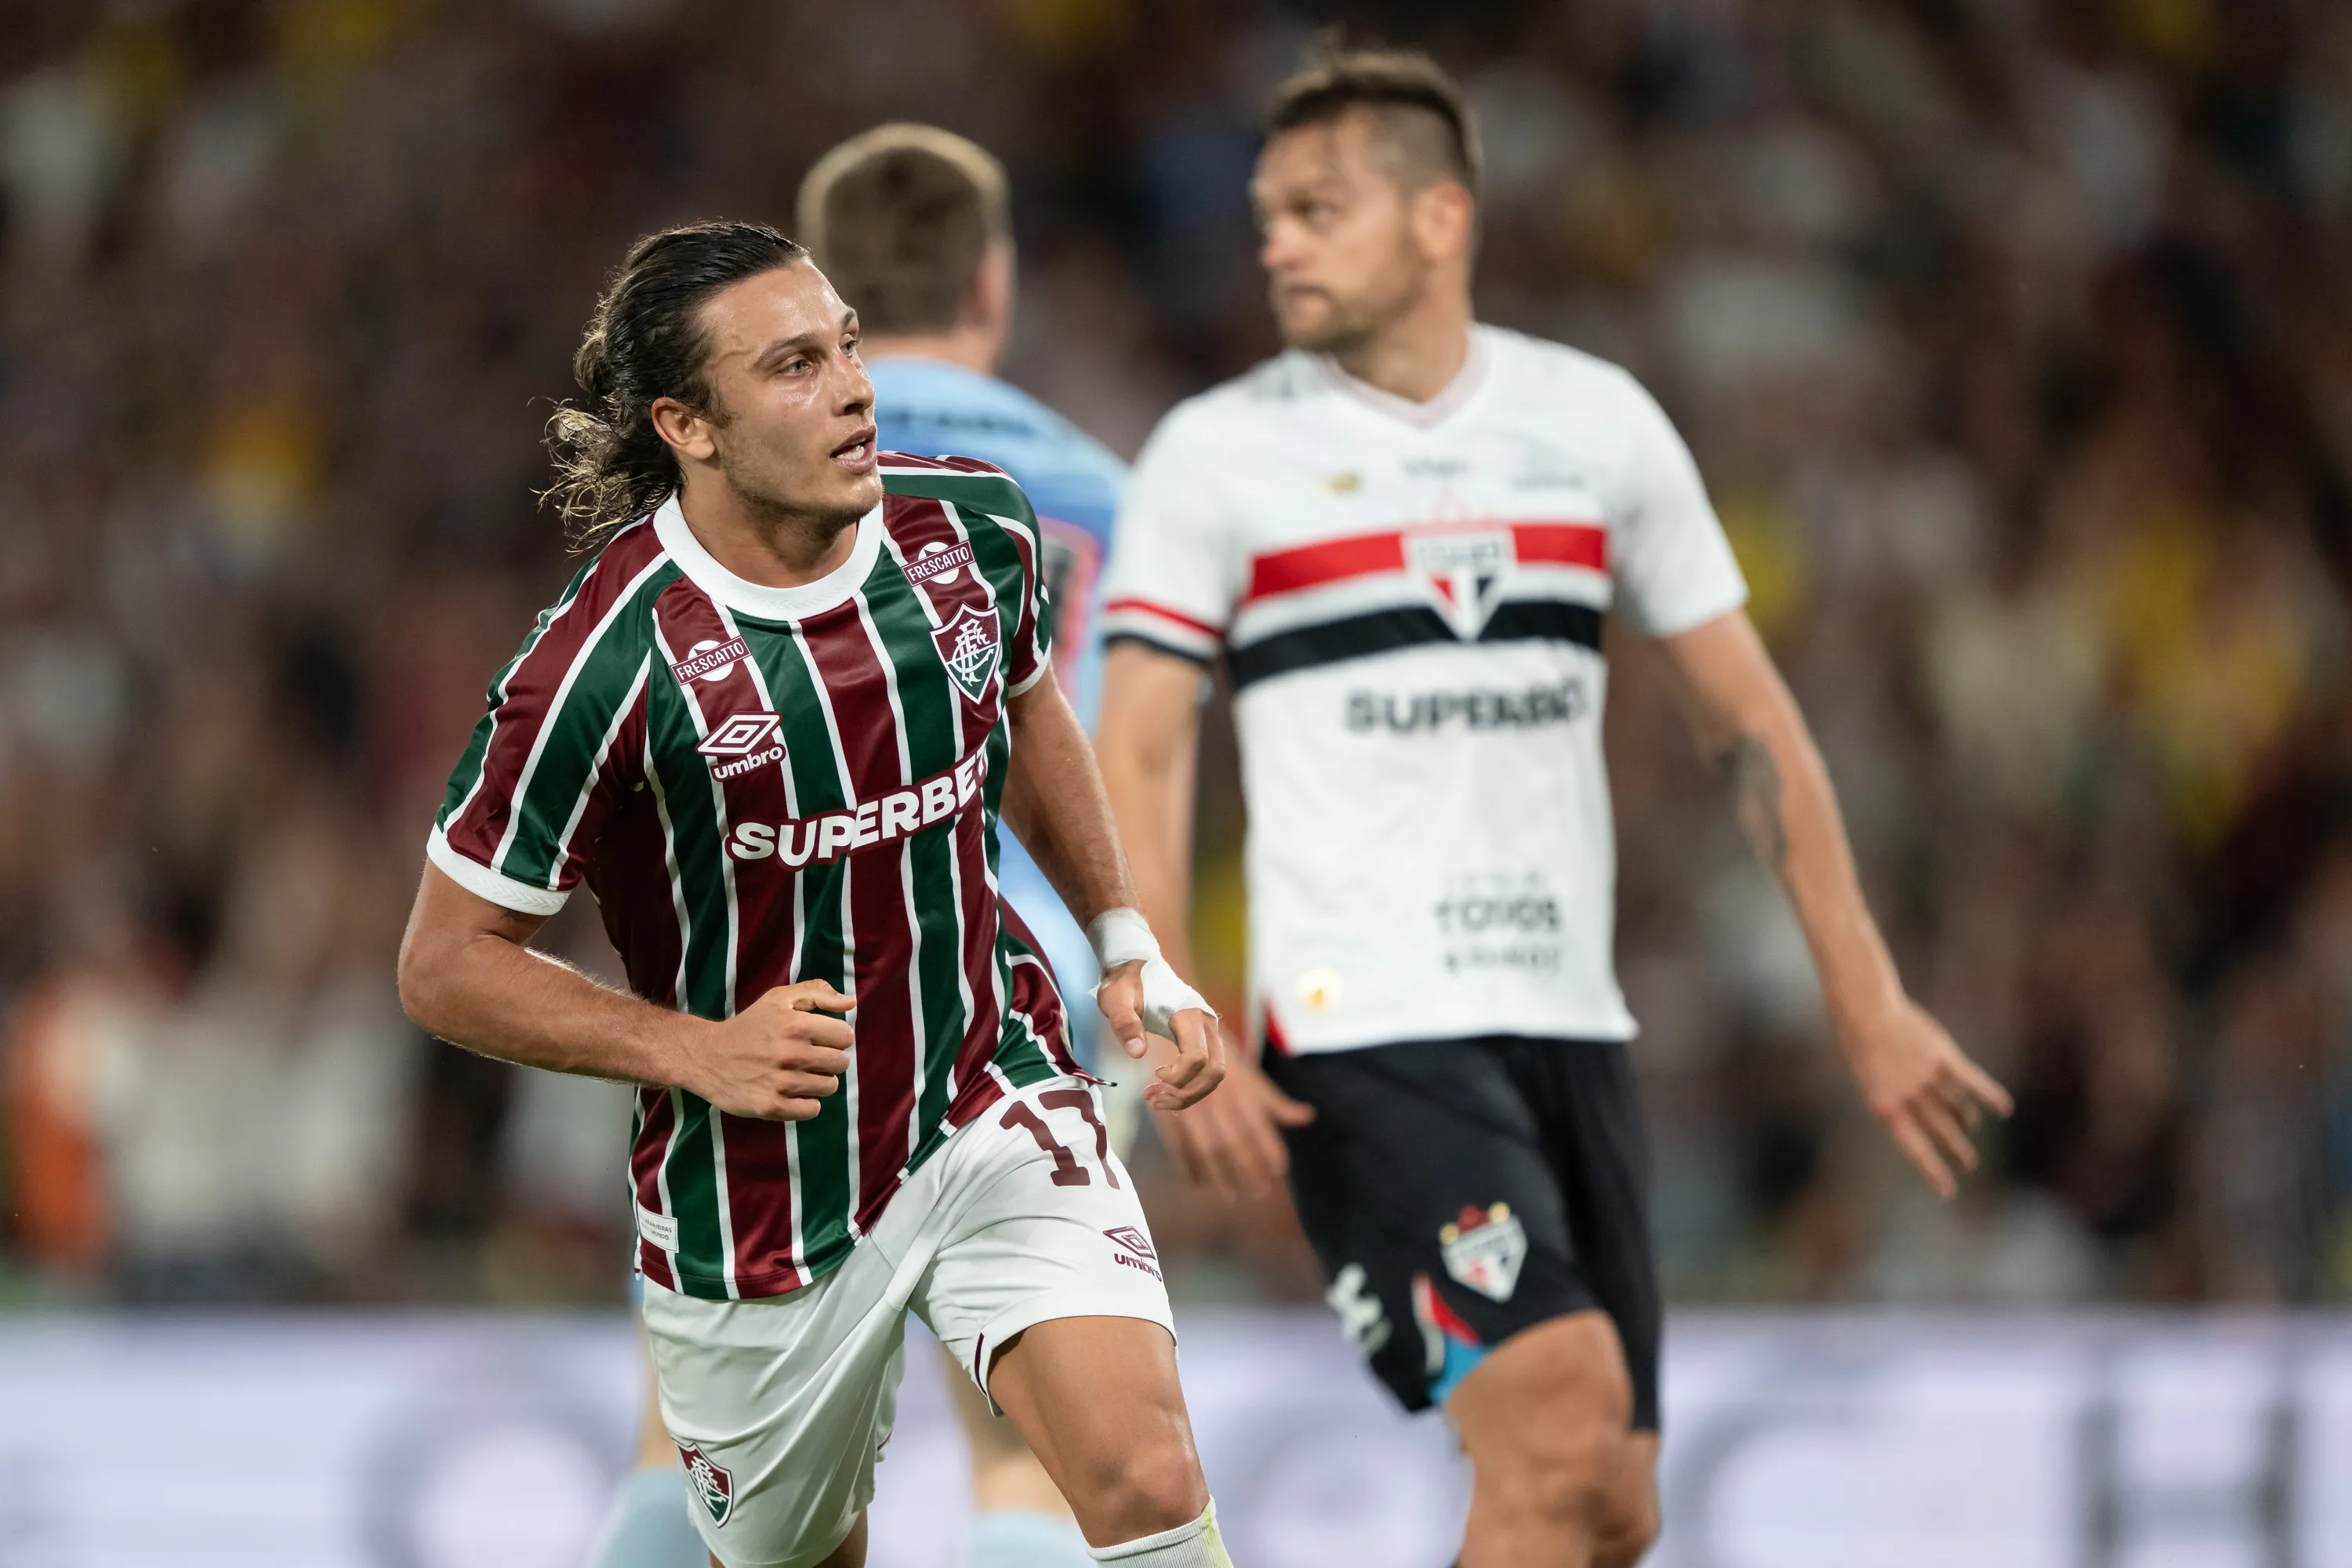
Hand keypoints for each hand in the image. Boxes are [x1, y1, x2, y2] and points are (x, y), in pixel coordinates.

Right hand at [683, 980, 853, 1120]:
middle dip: (829, 1059)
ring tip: (797, 1073)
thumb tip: (850, 1004)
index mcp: (796, 1025)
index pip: (845, 1037)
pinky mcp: (772, 1107)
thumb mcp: (778, 999)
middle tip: (808, 1057)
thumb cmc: (749, 1025)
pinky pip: (812, 1110)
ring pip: (829, 1087)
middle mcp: (791, 1054)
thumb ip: (817, 994)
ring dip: (818, 1081)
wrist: (707, 1057)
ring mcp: (781, 1083)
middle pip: (841, 1063)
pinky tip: (791, 1092)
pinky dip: (805, 1103)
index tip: (821, 1039)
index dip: (836, 1037)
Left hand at [1097, 958, 1226, 1111]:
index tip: (1154, 1074)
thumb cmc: (1125, 983)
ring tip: (1156, 1100)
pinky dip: (1190, 1087)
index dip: (1178, 1075)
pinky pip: (1206, 1070)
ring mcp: (1207, 1031)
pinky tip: (1165, 1092)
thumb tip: (1138, 1052)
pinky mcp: (1202, 1038)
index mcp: (1188, 1013)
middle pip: (1214, 1071)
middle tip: (1153, 1099)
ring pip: (1214, 1074)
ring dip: (1189, 1094)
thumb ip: (1124, 1023)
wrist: (1136, 967)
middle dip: (1186, 1093)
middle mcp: (1206, 1023)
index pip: (1197, 1056)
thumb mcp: (1115, 999)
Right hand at [1152, 1052, 1315, 1201]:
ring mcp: (1192, 1107)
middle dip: (1248, 1172)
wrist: (1176, 1028)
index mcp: (1241, 1090)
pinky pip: (1180, 1145)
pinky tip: (1198, 1182)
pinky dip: (1189, 1166)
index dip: (1271, 1152)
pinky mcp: (1169, 1110)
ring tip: (1231, 1196)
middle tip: (1258, 1193)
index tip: (1280, 1171)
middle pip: (1236, 1145)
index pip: (1260, 1128)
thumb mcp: (1250, 1072)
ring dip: (1221, 1176)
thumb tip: (1308, 1117)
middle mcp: (1219, 1101)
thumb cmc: (1218, 1051)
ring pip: (1209, 1150)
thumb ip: (1274, 1100)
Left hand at [1842, 996, 2012, 1197]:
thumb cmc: (1863, 1042)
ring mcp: (1927, 1075)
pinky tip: (2005, 1108)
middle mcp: (1909, 1095)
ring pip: (1956, 1105)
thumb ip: (1896, 1097)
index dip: (1932, 1168)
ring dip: (1966, 1118)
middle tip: (1970, 1164)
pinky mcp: (1943, 1056)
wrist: (1865, 1009)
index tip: (1948, 1190)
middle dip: (1957, 1149)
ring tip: (1971, 1127)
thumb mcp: (1871, 1077)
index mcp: (1885, 1105)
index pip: (1914, 1146)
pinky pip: (1972, 1081)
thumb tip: (1923, 1111)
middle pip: (1940, 1129)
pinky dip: (1990, 1095)